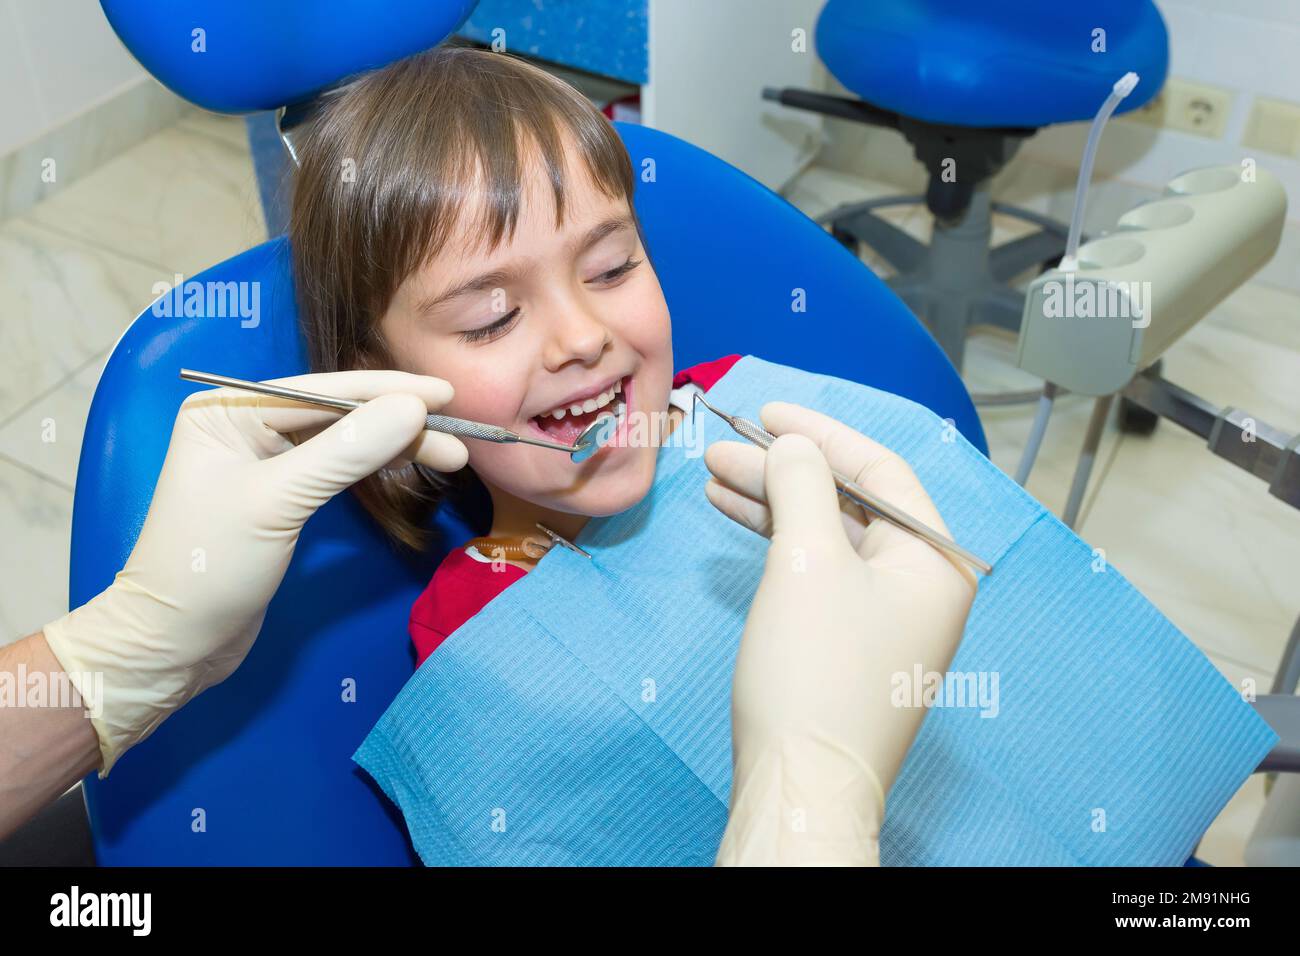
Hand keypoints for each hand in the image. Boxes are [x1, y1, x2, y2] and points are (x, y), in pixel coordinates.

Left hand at [41, 371, 466, 774]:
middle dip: (398, 421)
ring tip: (454, 455)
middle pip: (337, 412)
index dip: (388, 390)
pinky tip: (411, 464)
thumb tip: (414, 408)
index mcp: (226, 410)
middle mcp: (243, 424)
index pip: (321, 390)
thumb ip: (346, 451)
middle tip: (462, 432)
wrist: (173, 645)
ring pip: (343, 440)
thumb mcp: (278, 502)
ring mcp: (263, 460)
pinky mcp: (281, 496)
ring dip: (396, 445)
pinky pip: (337, 467)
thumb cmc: (210, 566)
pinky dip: (376, 467)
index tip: (447, 392)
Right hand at [705, 401, 976, 864]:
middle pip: (852, 502)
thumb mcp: (808, 560)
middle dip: (787, 469)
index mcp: (935, 561)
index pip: (881, 471)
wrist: (802, 786)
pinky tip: (736, 519)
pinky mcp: (849, 645)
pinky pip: (818, 573)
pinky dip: (778, 544)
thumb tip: (796, 446)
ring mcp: (886, 619)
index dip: (822, 432)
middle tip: (724, 446)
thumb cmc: (814, 668)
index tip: (766, 409)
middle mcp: (921, 585)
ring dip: (774, 502)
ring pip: (828, 536)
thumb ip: (804, 485)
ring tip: (715, 478)